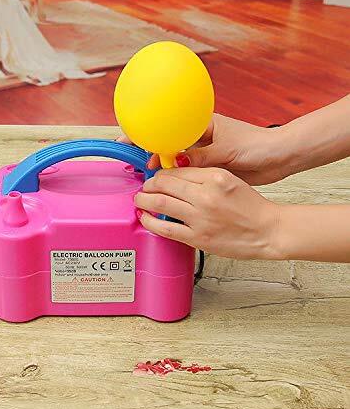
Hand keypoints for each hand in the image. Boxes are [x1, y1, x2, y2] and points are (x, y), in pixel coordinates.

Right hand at [118, 114, 289, 185]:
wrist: (278, 158)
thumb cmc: (257, 145)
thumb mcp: (226, 150)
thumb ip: (200, 157)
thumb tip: (175, 161)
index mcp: (202, 124)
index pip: (167, 125)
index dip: (146, 132)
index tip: (128, 140)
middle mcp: (199, 137)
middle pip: (166, 142)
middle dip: (148, 151)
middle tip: (135, 164)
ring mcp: (202, 152)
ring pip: (174, 158)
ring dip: (160, 167)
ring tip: (146, 177)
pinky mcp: (207, 167)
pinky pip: (185, 172)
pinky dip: (174, 177)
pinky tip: (165, 185)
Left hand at [134, 167, 280, 259]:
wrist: (268, 230)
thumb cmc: (250, 206)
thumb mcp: (228, 179)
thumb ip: (202, 174)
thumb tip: (175, 173)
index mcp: (214, 177)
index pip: (176, 170)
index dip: (160, 172)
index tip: (155, 176)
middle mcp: (206, 196)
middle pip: (164, 184)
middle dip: (148, 185)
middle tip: (144, 187)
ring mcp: (200, 218)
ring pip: (160, 204)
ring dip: (144, 201)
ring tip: (140, 200)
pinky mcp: (198, 237)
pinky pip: (165, 229)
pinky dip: (150, 222)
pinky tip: (145, 218)